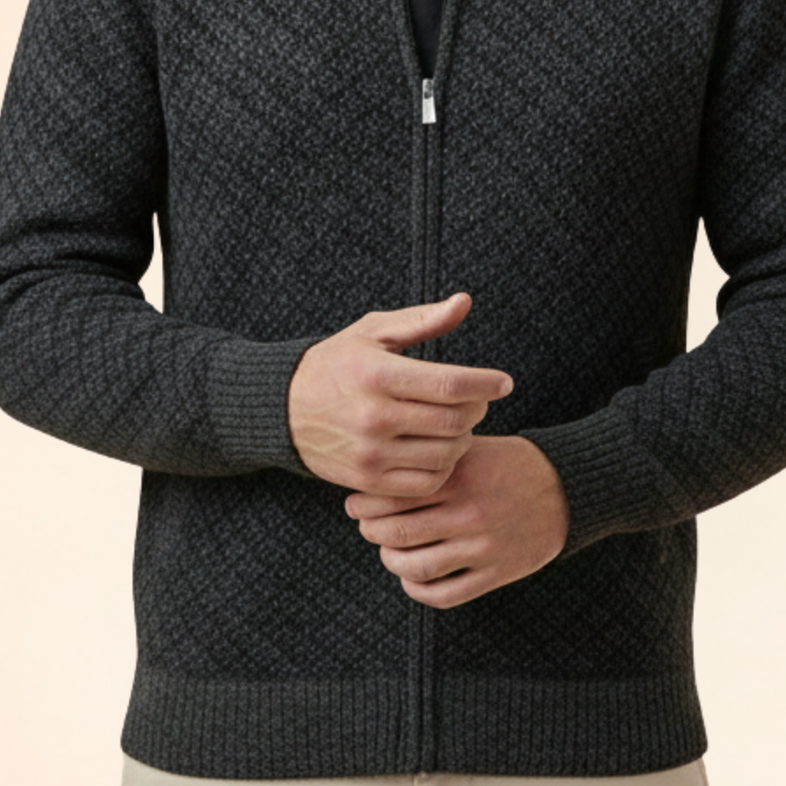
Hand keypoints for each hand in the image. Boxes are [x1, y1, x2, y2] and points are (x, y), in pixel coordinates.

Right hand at [288, 293, 512, 496]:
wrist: (281, 408)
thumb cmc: (336, 363)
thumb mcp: (372, 332)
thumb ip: (422, 320)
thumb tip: (464, 302)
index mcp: (378, 374)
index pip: (450, 383)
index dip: (486, 383)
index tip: (504, 382)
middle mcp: (374, 416)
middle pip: (453, 421)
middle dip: (478, 410)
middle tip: (480, 401)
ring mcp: (370, 453)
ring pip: (444, 455)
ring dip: (464, 439)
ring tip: (460, 424)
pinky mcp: (367, 480)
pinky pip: (425, 483)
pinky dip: (444, 468)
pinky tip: (441, 449)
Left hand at [345, 435, 569, 607]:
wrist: (566, 488)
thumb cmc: (511, 464)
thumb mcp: (473, 449)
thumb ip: (433, 459)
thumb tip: (379, 467)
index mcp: (460, 478)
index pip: (395, 495)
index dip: (366, 503)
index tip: (356, 503)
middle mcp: (469, 513)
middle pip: (397, 533)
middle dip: (371, 531)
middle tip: (366, 525)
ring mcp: (483, 547)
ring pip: (416, 567)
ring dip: (391, 561)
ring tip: (389, 551)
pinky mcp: (497, 574)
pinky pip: (445, 594)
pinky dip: (418, 589)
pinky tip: (412, 578)